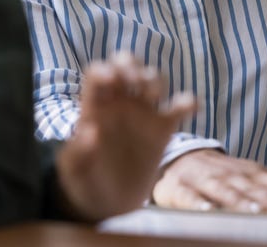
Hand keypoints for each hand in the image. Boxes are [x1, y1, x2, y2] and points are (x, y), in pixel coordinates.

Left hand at [54, 53, 195, 221]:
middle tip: (134, 78)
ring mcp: (143, 113)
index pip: (97, 74)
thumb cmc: (84, 180)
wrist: (108, 203)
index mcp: (94, 105)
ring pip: (153, 79)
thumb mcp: (74, 170)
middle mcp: (119, 102)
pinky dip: (188, 102)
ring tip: (152, 94)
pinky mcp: (162, 129)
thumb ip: (78, 151)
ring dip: (154, 79)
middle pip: (126, 65)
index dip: (103, 70)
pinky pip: (179, 108)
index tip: (109, 77)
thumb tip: (89, 129)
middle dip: (131, 64)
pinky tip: (192, 107)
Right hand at [151, 149, 266, 214]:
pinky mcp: (181, 188)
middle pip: (255, 188)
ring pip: (225, 191)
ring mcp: (206, 181)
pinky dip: (199, 204)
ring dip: (241, 201)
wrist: (179, 158)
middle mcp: (232, 175)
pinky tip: (208, 211)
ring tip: (255, 211)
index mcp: (251, 172)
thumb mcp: (252, 175)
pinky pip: (190, 197)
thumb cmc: (221, 172)